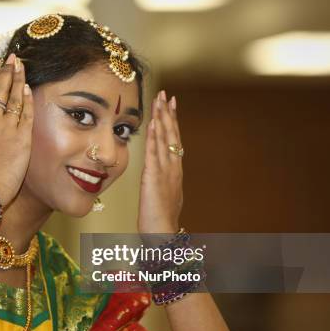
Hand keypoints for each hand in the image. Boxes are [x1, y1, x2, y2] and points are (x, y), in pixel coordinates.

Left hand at [137, 90, 183, 234]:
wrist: (163, 235)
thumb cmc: (161, 222)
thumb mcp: (162, 197)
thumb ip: (161, 184)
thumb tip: (157, 178)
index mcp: (174, 172)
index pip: (174, 142)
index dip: (172, 123)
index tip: (171, 106)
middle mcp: (173, 169)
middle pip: (172, 136)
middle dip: (169, 114)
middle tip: (166, 95)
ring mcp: (166, 172)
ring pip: (165, 140)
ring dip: (162, 119)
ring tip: (160, 101)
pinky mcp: (154, 178)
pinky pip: (155, 153)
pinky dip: (155, 137)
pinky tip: (154, 123)